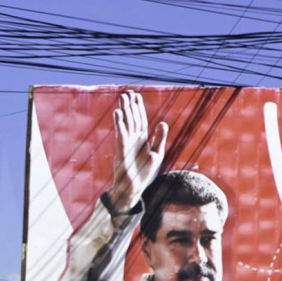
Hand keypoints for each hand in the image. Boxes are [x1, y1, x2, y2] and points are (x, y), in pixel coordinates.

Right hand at [108, 91, 167, 212]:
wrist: (134, 189)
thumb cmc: (145, 173)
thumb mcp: (157, 154)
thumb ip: (159, 138)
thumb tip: (163, 122)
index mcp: (142, 139)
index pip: (141, 119)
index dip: (139, 107)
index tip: (137, 95)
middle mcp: (134, 139)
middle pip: (132, 118)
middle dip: (130, 105)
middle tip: (128, 91)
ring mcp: (127, 143)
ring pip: (126, 123)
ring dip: (124, 110)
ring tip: (123, 97)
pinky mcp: (121, 150)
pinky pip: (121, 134)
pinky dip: (119, 123)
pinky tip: (118, 113)